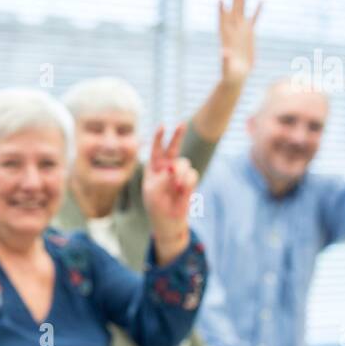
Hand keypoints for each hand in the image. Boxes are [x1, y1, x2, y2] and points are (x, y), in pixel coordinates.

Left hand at [142, 123, 198, 263]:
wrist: (169, 221)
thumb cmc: (156, 206)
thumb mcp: (153, 192)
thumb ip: (162, 178)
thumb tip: (174, 167)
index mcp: (153, 168)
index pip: (156, 149)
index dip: (159, 137)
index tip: (162, 126)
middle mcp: (167, 167)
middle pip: (174, 147)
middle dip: (177, 135)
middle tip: (181, 124)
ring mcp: (180, 174)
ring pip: (184, 164)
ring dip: (180, 175)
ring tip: (175, 189)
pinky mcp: (189, 181)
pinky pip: (191, 175)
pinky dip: (186, 183)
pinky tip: (181, 192)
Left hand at [219, 0, 261, 87]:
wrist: (236, 76)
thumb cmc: (229, 74)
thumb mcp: (227, 67)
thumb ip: (225, 60)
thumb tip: (224, 53)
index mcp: (226, 38)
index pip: (223, 21)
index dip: (221, 10)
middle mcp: (233, 32)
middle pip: (233, 13)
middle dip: (235, 0)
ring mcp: (241, 31)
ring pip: (242, 13)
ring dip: (243, 1)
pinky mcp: (249, 34)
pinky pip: (254, 19)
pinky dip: (257, 11)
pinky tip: (261, 1)